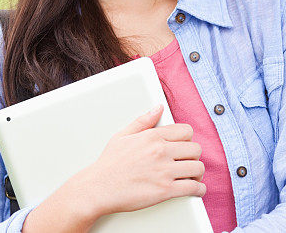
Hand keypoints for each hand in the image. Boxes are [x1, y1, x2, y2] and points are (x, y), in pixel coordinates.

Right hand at [81, 105, 205, 218]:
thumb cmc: (109, 164)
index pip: (185, 131)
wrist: (100, 187)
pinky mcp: (166, 190)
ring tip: (191, 176)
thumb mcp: (122, 135)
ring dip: (197, 173)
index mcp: (151, 137)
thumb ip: (143, 121)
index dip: (187, 139)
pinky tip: (194, 189)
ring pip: (198, 168)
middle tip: (187, 161)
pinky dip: (199, 190)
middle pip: (196, 149)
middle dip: (193, 156)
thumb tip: (157, 109)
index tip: (183, 145)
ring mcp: (164, 171)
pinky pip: (194, 188)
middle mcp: (160, 151)